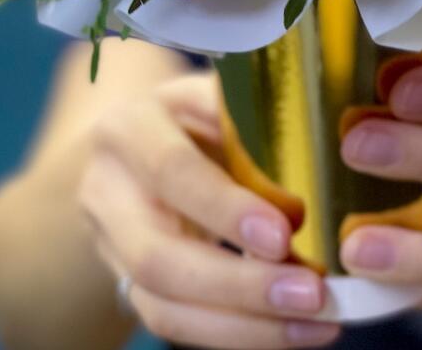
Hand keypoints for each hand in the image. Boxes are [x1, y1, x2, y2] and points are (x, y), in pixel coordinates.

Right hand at [79, 72, 339, 348]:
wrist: (130, 145)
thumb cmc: (190, 113)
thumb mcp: (212, 95)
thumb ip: (249, 123)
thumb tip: (306, 178)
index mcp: (129, 129)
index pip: (173, 172)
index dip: (224, 209)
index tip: (282, 235)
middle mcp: (107, 193)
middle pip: (159, 259)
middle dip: (239, 286)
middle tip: (311, 294)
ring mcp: (111, 248)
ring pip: (164, 306)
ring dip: (245, 326)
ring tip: (314, 323)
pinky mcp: (129, 287)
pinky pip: (177, 324)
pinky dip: (237, 334)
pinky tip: (291, 331)